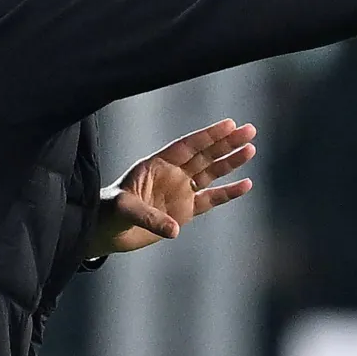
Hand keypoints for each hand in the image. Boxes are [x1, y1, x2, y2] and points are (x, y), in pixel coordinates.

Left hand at [87, 119, 256, 257]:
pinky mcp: (185, 211)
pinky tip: (246, 184)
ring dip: (231, 162)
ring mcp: (181, 191)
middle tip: (250, 130)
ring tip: (251, 149)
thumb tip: (175, 229)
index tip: (229, 124)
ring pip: (211, 173)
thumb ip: (149, 216)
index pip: (188, 146)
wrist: (105, 231)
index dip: (208, 135)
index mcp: (157, 164)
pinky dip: (229, 193)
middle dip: (227, 143)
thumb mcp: (124, 209)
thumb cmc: (109, 212)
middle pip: (205, 155)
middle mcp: (173, 174)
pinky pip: (211, 199)